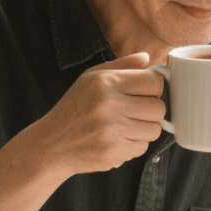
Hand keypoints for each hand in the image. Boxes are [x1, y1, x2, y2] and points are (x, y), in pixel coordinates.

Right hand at [40, 52, 166, 176]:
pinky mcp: (114, 152)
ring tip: (126, 126)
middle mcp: (108, 105)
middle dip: (152, 110)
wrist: (52, 144)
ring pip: (155, 130)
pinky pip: (142, 148)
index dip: (154, 87)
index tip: (146, 92)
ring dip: (144, 129)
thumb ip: (121, 66)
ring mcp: (111, 131)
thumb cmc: (74, 108)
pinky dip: (134, 145)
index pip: (154, 82)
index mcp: (104, 82)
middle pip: (159, 108)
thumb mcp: (90, 78)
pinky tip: (117, 139)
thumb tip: (147, 58)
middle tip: (136, 111)